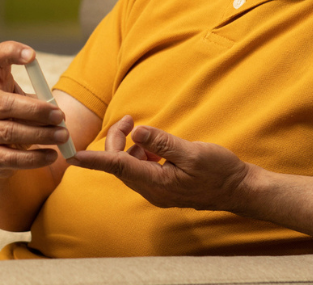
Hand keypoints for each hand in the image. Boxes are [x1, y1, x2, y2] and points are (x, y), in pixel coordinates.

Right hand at [0, 42, 68, 178]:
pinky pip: (12, 157)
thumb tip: (60, 115)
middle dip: (36, 110)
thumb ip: (39, 104)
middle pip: (4, 103)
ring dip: (41, 134)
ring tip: (63, 136)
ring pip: (10, 132)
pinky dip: (34, 158)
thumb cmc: (13, 122)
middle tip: (61, 116)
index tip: (32, 56)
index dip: (9, 52)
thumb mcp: (23, 106)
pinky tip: (52, 155)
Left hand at [71, 116, 251, 211]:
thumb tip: (137, 132)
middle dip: (117, 140)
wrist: (239, 190)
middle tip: (130, 120)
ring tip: (146, 133)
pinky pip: (140, 169)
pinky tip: (155, 147)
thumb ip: (163, 142)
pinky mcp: (162, 187)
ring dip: (130, 147)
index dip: (93, 158)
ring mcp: (156, 191)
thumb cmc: (220, 171)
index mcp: (157, 183)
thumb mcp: (192, 152)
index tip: (72, 155)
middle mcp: (152, 190)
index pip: (117, 167)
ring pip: (128, 166)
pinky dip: (141, 154)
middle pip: (119, 164)